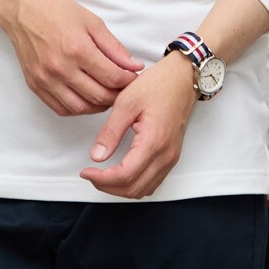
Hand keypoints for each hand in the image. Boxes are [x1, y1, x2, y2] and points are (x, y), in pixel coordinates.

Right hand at [4, 0, 144, 117]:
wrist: (22, 10)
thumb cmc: (56, 10)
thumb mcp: (92, 22)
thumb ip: (114, 47)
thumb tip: (134, 66)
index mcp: (77, 49)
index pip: (112, 77)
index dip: (128, 81)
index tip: (133, 78)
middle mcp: (60, 68)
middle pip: (98, 96)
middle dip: (117, 95)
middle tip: (123, 89)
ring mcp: (46, 79)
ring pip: (80, 108)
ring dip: (99, 106)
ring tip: (107, 95)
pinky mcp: (35, 85)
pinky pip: (61, 109)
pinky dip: (78, 109)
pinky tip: (86, 99)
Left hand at [79, 53, 197, 198]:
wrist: (182, 78)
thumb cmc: (158, 84)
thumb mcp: (126, 102)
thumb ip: (111, 131)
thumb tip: (97, 156)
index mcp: (153, 141)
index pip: (125, 175)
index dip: (102, 179)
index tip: (86, 171)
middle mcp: (165, 155)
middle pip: (134, 189)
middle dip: (108, 187)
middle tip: (91, 174)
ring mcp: (171, 157)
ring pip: (144, 190)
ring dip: (121, 188)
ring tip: (102, 175)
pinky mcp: (171, 156)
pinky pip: (152, 182)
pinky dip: (134, 183)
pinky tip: (121, 172)